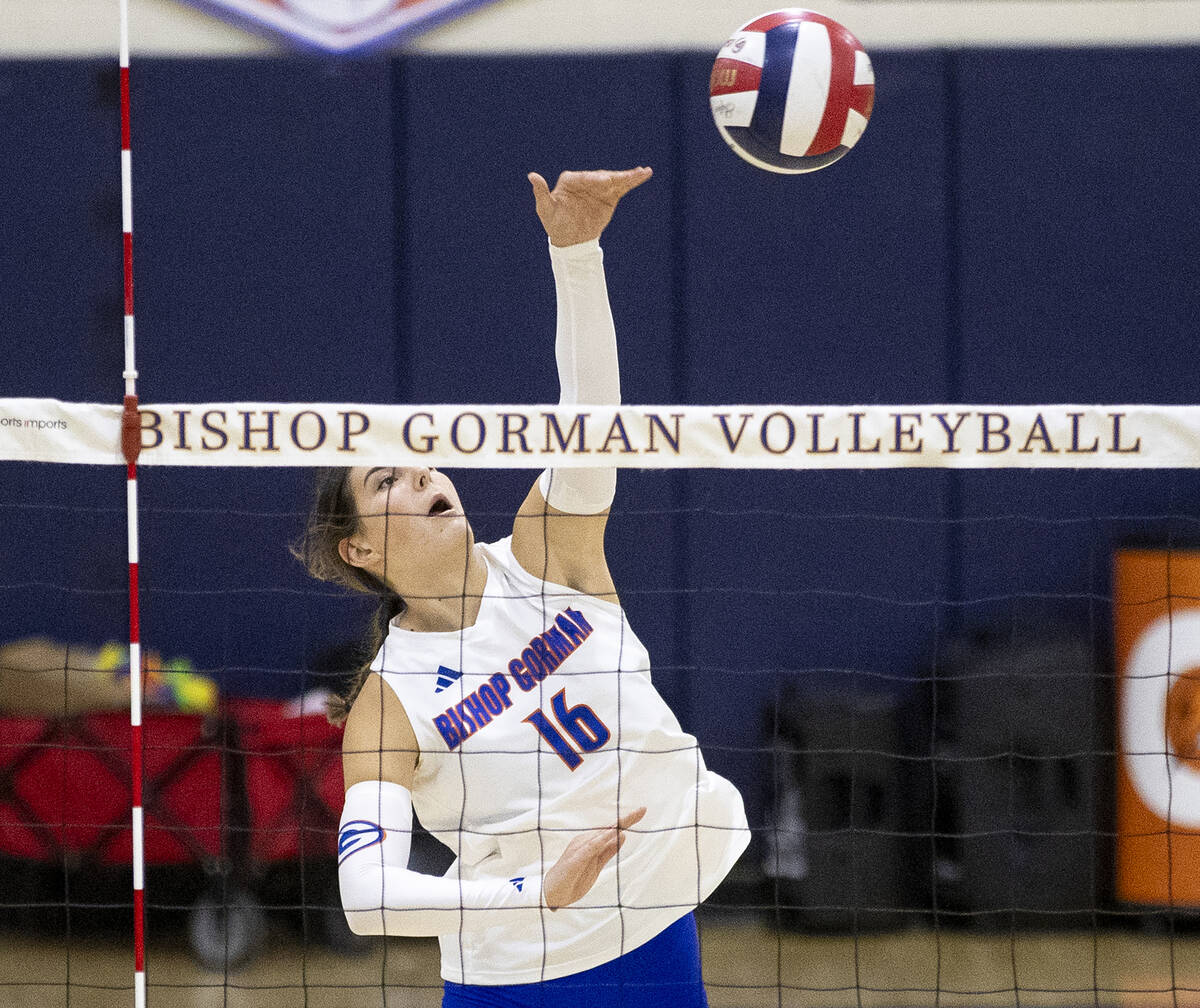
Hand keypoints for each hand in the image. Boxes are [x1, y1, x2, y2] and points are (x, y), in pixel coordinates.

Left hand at [528, 168, 652, 247]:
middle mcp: (586, 180)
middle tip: (624, 178)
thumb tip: (532, 175)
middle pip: (601, 177)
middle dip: (613, 177)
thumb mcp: (546, 210)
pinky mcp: (610, 196)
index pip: (583, 178)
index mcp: (570, 181)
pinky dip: (633, 180)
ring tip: (642, 171)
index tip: (604, 183)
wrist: (570, 240)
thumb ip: (541, 193)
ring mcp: (599, 188)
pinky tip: (644, 173)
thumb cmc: (555, 224)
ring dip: (628, 175)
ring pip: (614, 180)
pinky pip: (622, 187)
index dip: (594, 180)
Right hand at [542, 806, 646, 909]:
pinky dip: (601, 841)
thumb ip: (608, 851)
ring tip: (630, 817)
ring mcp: (579, 849)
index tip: (642, 811)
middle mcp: (585, 841)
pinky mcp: (574, 859)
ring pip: (601, 835)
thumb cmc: (572, 879)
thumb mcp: (596, 866)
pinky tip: (611, 835)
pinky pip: (590, 848)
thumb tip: (623, 835)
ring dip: (616, 826)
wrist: (551, 894)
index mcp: (591, 843)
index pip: (611, 830)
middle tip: (643, 809)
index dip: (626, 821)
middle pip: (609, 828)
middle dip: (626, 819)